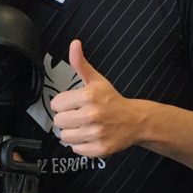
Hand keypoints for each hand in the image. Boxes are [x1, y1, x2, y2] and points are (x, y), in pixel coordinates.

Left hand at [51, 39, 142, 156]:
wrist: (136, 120)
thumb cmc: (112, 100)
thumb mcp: (97, 80)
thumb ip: (81, 64)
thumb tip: (74, 43)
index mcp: (88, 96)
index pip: (56, 104)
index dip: (64, 104)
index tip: (74, 104)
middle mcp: (92, 115)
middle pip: (58, 122)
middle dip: (67, 118)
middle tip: (79, 115)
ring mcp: (96, 133)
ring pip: (64, 137)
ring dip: (72, 132)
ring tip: (85, 126)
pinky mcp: (100, 149)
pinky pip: (76, 149)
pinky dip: (81, 145)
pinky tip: (91, 136)